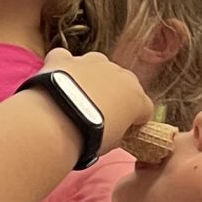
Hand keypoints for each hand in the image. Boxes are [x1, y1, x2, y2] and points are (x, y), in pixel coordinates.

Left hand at [40, 46, 154, 154]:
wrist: (58, 122)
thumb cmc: (90, 136)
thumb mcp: (112, 143)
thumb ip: (118, 130)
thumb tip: (112, 130)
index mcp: (135, 96)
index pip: (144, 107)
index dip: (136, 118)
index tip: (126, 126)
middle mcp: (117, 73)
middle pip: (122, 81)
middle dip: (114, 94)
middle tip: (100, 113)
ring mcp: (91, 63)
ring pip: (96, 65)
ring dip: (91, 77)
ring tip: (77, 96)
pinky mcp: (65, 59)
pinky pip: (66, 59)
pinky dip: (62, 67)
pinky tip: (56, 80)